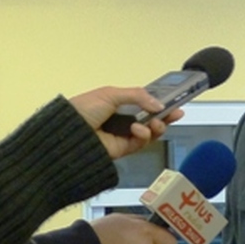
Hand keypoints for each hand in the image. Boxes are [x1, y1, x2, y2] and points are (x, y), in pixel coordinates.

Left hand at [69, 86, 183, 159]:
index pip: (143, 102)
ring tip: (156, 123)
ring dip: (157, 127)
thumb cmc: (84, 109)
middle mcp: (122, 118)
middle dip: (165, 116)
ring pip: (149, 132)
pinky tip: (138, 129)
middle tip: (176, 113)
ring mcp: (122, 134)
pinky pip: (140, 143)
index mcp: (117, 102)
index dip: (158, 102)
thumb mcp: (110, 94)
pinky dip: (143, 135)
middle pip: (150, 118)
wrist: (68, 134)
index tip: (173, 101)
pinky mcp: (122, 149)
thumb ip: (137, 96)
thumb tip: (159, 105)